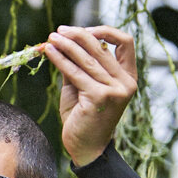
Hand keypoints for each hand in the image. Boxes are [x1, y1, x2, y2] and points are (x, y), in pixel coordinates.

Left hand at [43, 25, 137, 166]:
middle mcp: (126, 82)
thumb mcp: (81, 87)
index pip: (125, 42)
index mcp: (128, 77)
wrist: (85, 148)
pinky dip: (60, 59)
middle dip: (78, 35)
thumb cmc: (82, 118)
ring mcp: (115, 89)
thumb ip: (78, 66)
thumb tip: (63, 42)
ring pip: (87, 58)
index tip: (82, 30)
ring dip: (66, 45)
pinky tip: (49, 53)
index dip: (104, 31)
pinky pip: (75, 72)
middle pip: (102, 47)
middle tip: (59, 31)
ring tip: (51, 39)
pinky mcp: (99, 96)